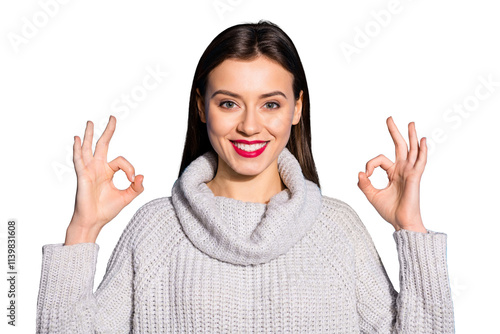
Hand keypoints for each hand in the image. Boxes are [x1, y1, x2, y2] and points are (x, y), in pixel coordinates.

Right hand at [65, 115, 144, 244]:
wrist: (94, 221)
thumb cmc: (107, 210)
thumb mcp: (127, 197)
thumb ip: (136, 187)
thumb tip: (142, 176)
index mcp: (108, 171)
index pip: (121, 160)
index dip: (129, 167)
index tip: (133, 178)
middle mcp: (97, 168)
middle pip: (103, 145)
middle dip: (108, 131)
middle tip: (113, 117)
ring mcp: (89, 170)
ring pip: (89, 148)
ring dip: (89, 135)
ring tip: (90, 122)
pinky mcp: (82, 175)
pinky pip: (79, 160)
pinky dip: (77, 149)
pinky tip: (77, 139)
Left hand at [357, 116, 427, 232]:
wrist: (401, 223)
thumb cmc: (390, 211)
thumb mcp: (372, 196)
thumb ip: (364, 184)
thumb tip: (359, 173)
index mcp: (393, 173)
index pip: (380, 160)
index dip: (370, 165)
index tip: (365, 175)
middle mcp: (402, 170)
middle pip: (399, 146)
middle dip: (394, 132)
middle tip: (389, 118)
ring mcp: (410, 172)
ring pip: (411, 150)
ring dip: (411, 136)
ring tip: (411, 123)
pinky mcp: (415, 177)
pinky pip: (420, 161)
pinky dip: (422, 151)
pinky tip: (422, 140)